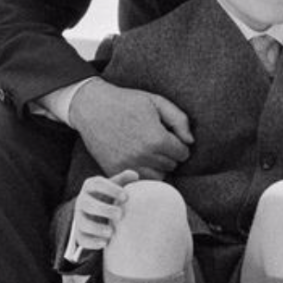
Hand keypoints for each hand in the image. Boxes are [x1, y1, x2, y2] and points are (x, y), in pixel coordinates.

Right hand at [69, 78, 192, 178]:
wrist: (92, 107)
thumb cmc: (127, 102)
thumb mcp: (157, 102)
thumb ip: (180, 120)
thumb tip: (190, 141)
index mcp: (157, 139)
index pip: (183, 153)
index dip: (179, 144)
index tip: (169, 136)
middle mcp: (143, 156)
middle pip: (171, 165)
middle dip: (169, 154)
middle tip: (156, 140)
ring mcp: (127, 165)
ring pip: (157, 177)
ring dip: (157, 166)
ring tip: (148, 150)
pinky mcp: (114, 170)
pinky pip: (138, 181)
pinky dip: (142, 172)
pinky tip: (137, 157)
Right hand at [73, 169, 139, 251]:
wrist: (95, 212)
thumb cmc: (108, 195)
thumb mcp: (114, 185)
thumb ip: (124, 179)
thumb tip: (134, 175)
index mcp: (91, 187)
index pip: (97, 184)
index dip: (110, 189)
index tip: (126, 196)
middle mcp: (82, 201)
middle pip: (88, 204)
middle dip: (103, 209)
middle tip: (120, 215)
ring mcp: (79, 217)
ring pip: (83, 223)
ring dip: (96, 228)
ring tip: (111, 232)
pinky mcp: (80, 233)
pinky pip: (82, 238)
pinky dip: (92, 242)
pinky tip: (105, 243)